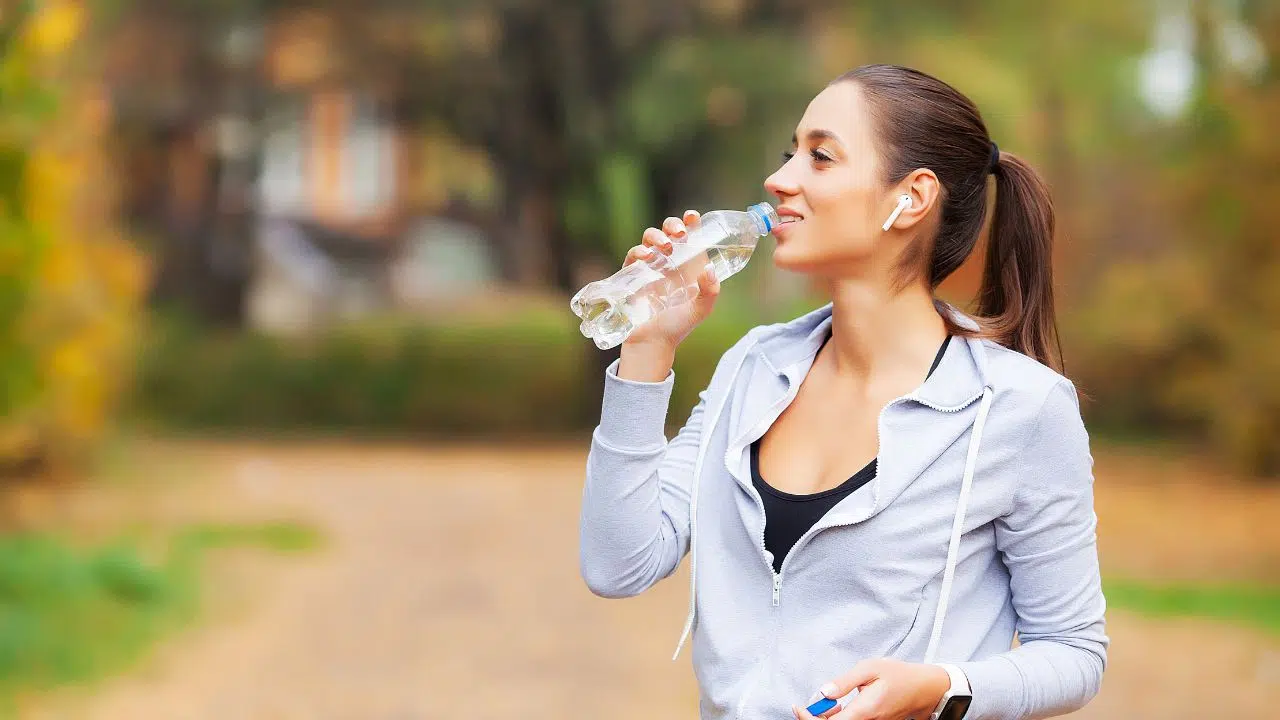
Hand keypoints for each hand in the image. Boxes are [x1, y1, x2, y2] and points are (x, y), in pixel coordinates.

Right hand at [619, 209, 719, 350]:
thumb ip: (709, 292)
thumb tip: (709, 269)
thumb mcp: (699, 310)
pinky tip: (645, 257)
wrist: (651, 342)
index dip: (691, 222)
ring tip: (664, 247)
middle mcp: (670, 262)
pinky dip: (638, 251)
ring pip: (650, 238)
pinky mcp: (633, 275)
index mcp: (689, 265)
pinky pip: (633, 255)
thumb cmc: (677, 326)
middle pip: (669, 231)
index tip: (692, 216)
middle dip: (672, 225)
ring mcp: (650, 267)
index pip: (691, 237)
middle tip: (678, 233)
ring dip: (656, 236)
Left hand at [793, 659, 950, 719]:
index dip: (810, 718)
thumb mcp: (870, 668)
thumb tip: (824, 691)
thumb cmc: (899, 675)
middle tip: (811, 702)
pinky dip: (841, 717)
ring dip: (829, 717)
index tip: (799, 707)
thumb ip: (845, 681)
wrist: (923, 688)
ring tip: (829, 702)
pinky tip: (840, 705)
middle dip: (818, 717)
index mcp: (864, 710)